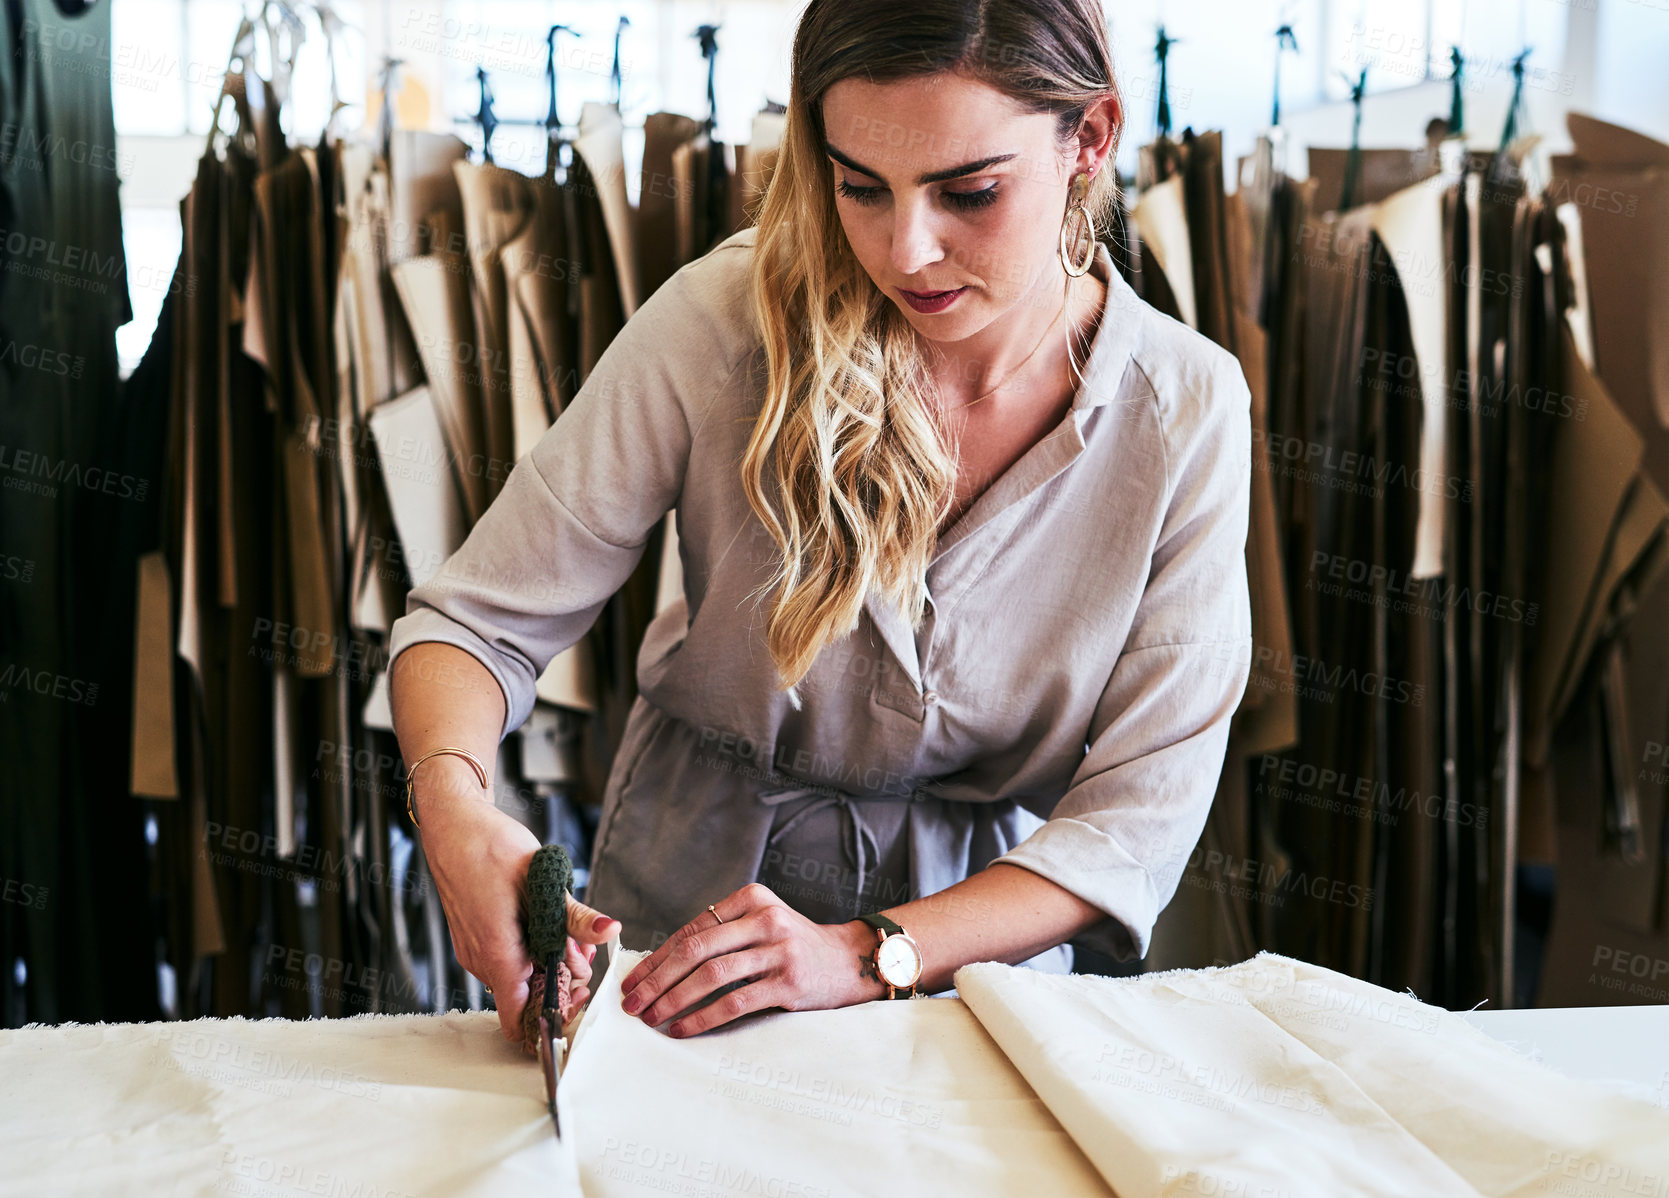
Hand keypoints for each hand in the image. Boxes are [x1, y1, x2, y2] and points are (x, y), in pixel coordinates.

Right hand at [416, 759, 617, 1039]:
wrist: (453, 824)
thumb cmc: (489, 847)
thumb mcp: (542, 880)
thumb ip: (574, 916)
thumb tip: (608, 930)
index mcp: (497, 953)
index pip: (519, 1018)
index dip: (553, 1019)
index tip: (578, 1001)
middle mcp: (480, 960)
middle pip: (526, 998)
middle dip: (560, 984)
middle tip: (585, 956)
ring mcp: (474, 950)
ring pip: (517, 978)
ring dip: (546, 966)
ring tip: (569, 936)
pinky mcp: (475, 938)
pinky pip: (506, 960)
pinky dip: (530, 951)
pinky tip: (547, 926)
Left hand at [618, 883, 887, 1036]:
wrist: (849, 960)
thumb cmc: (793, 946)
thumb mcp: (760, 925)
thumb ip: (721, 935)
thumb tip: (658, 966)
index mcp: (750, 898)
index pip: (691, 930)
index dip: (656, 958)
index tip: (631, 981)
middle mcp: (764, 918)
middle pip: (696, 950)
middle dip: (656, 979)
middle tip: (631, 1003)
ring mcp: (779, 949)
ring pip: (711, 975)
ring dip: (673, 999)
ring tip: (650, 1017)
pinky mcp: (789, 981)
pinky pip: (735, 1002)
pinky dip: (702, 1017)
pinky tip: (682, 1028)